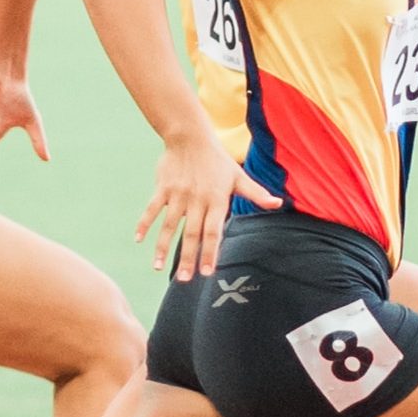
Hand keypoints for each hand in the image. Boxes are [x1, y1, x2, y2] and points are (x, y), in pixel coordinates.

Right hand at [138, 132, 277, 281]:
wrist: (190, 137)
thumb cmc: (217, 160)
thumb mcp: (239, 176)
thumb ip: (257, 193)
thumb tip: (278, 204)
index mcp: (216, 200)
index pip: (213, 231)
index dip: (210, 252)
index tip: (207, 272)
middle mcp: (196, 200)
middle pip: (191, 234)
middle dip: (187, 258)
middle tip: (185, 280)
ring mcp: (177, 195)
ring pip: (169, 225)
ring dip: (162, 247)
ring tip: (158, 267)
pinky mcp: (162, 188)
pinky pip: (152, 209)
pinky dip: (144, 224)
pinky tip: (139, 240)